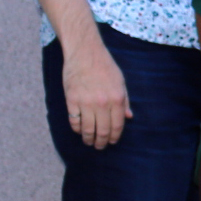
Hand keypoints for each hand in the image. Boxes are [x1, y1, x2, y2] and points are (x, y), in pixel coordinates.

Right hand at [61, 34, 130, 148]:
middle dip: (102, 142)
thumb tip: (129, 117)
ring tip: (89, 142)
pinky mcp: (71, 100)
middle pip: (102, 130)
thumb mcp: (121, 82)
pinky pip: (74, 120)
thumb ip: (125, 101)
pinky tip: (79, 131)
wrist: (85, 53)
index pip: (117, 125)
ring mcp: (85, 102)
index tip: (112, 142)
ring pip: (87, 128)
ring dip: (88, 138)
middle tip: (100, 146)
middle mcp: (102, 103)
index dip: (115, 137)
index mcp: (117, 99)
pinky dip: (76, 128)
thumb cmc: (105, 67)